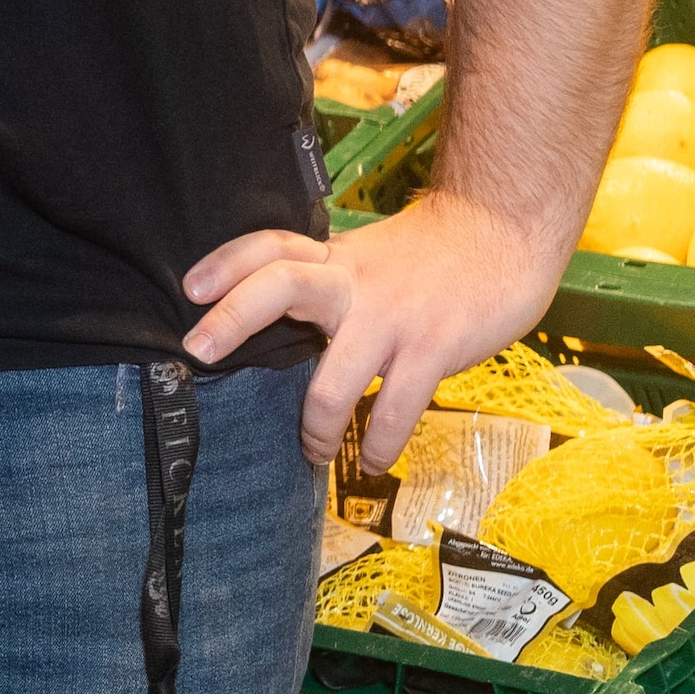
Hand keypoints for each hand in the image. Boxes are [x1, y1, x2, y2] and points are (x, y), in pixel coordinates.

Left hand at [183, 182, 574, 470]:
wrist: (506, 233)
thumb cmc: (433, 254)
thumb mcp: (369, 258)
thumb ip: (329, 283)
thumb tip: (281, 325)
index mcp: (335, 258)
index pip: (269, 246)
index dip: (226, 263)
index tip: (189, 288)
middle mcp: (354, 282)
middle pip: (281, 284)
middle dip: (234, 318)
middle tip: (199, 352)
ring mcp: (392, 317)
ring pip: (335, 379)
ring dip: (317, 427)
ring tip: (311, 452)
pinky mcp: (432, 348)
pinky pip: (396, 409)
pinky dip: (382, 444)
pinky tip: (376, 460)